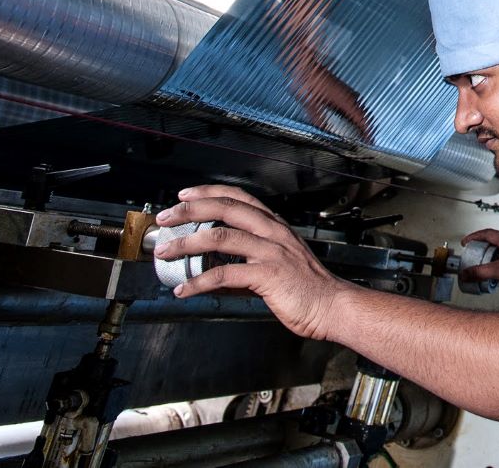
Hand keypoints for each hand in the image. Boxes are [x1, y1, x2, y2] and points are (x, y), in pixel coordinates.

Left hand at [155, 185, 355, 339]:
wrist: (332, 305)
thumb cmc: (307, 287)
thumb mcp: (279, 262)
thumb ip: (248, 260)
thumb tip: (216, 269)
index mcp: (275, 226)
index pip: (238, 198)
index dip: (209, 193)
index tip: (185, 195)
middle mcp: (272, 232)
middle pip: (226, 208)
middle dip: (191, 210)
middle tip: (167, 217)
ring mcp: (271, 252)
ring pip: (221, 237)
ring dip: (187, 243)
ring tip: (166, 251)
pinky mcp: (268, 275)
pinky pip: (224, 274)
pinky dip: (199, 282)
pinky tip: (185, 289)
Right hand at [463, 229, 498, 303]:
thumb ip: (480, 272)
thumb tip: (466, 273)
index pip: (488, 233)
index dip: (475, 236)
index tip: (466, 242)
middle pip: (494, 244)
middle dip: (481, 251)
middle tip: (472, 258)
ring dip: (490, 262)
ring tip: (481, 270)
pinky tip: (495, 280)